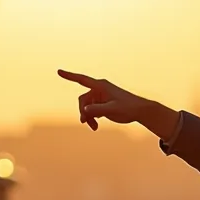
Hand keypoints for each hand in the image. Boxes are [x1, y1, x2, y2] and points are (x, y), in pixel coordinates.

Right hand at [57, 69, 178, 136]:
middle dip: (83, 111)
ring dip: (88, 117)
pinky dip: (92, 118)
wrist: (140, 111)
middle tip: (86, 123)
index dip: (69, 76)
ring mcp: (101, 97)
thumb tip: (84, 111)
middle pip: (83, 99)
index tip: (59, 71)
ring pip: (87, 107)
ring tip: (94, 128)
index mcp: (101, 86)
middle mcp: (99, 89)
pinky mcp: (103, 104)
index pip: (82, 79)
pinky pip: (92, 111)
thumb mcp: (112, 110)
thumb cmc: (128, 108)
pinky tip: (95, 126)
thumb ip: (97, 110)